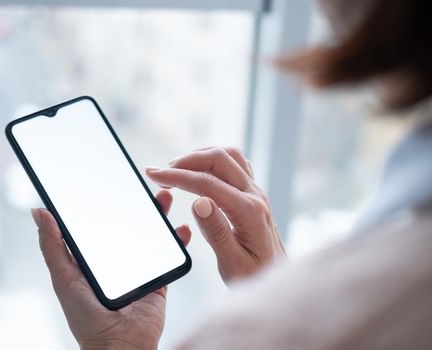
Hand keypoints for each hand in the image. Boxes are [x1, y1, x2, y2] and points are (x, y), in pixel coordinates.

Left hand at [31, 190, 190, 349]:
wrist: (119, 346)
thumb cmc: (86, 317)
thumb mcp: (64, 278)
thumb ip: (52, 246)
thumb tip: (39, 211)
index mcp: (93, 256)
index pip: (100, 221)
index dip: (106, 201)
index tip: (111, 180)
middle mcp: (117, 258)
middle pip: (129, 223)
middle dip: (138, 203)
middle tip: (143, 185)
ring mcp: (139, 267)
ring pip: (151, 234)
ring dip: (159, 215)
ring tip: (164, 198)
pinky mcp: (158, 278)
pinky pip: (170, 254)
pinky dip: (178, 240)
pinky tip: (182, 229)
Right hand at [146, 147, 285, 283]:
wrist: (277, 275)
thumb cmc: (255, 274)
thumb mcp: (232, 263)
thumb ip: (216, 232)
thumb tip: (198, 202)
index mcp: (249, 212)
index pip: (208, 183)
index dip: (178, 176)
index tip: (153, 175)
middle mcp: (255, 195)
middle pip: (220, 159)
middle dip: (186, 160)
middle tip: (161, 172)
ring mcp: (256, 191)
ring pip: (229, 156)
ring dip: (200, 156)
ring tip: (176, 168)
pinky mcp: (253, 192)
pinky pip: (235, 164)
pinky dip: (212, 160)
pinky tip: (198, 170)